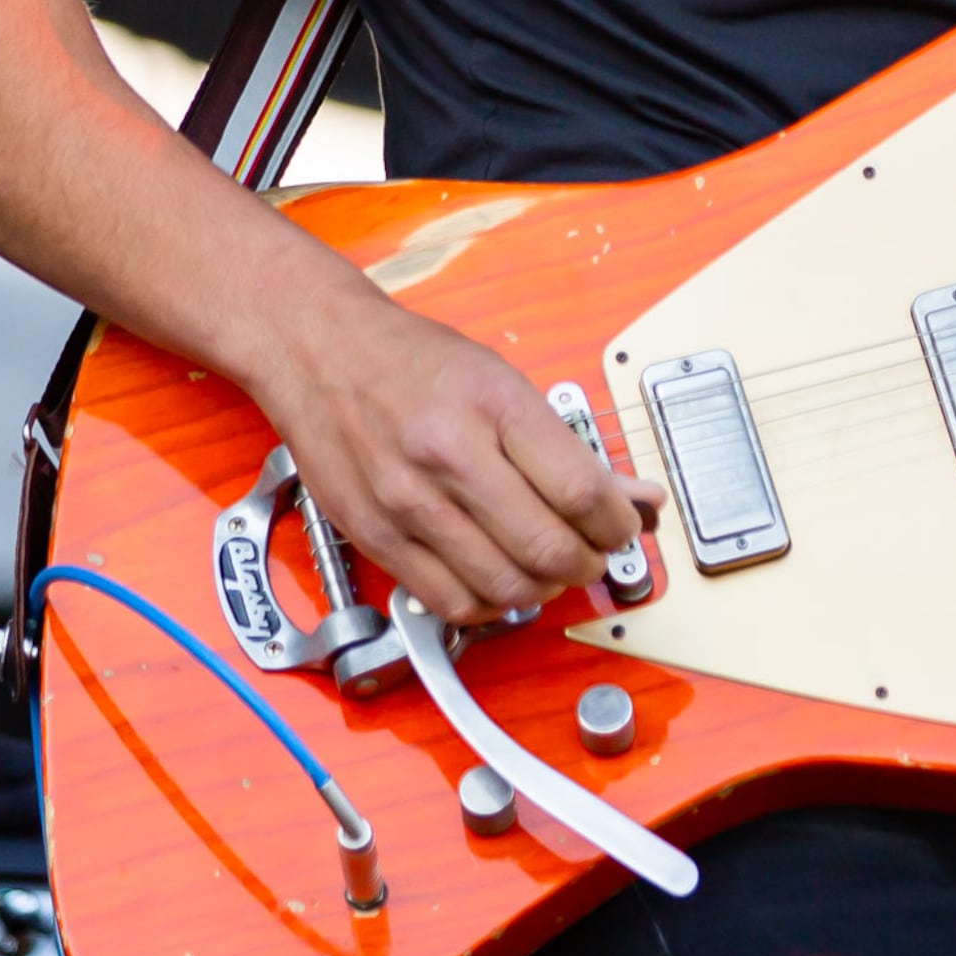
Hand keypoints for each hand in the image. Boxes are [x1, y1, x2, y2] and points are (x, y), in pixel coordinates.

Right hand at [243, 287, 665, 625]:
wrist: (321, 350)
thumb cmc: (414, 360)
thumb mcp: (503, 381)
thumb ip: (567, 445)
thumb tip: (634, 494)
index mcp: (493, 406)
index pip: (580, 491)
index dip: (617, 524)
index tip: (624, 526)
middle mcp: (448, 456)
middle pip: (546, 547)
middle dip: (588, 564)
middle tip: (594, 554)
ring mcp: (407, 502)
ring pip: (502, 585)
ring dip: (544, 590)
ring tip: (551, 570)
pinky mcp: (374, 536)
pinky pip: (449, 601)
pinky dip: (490, 605)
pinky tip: (501, 583)